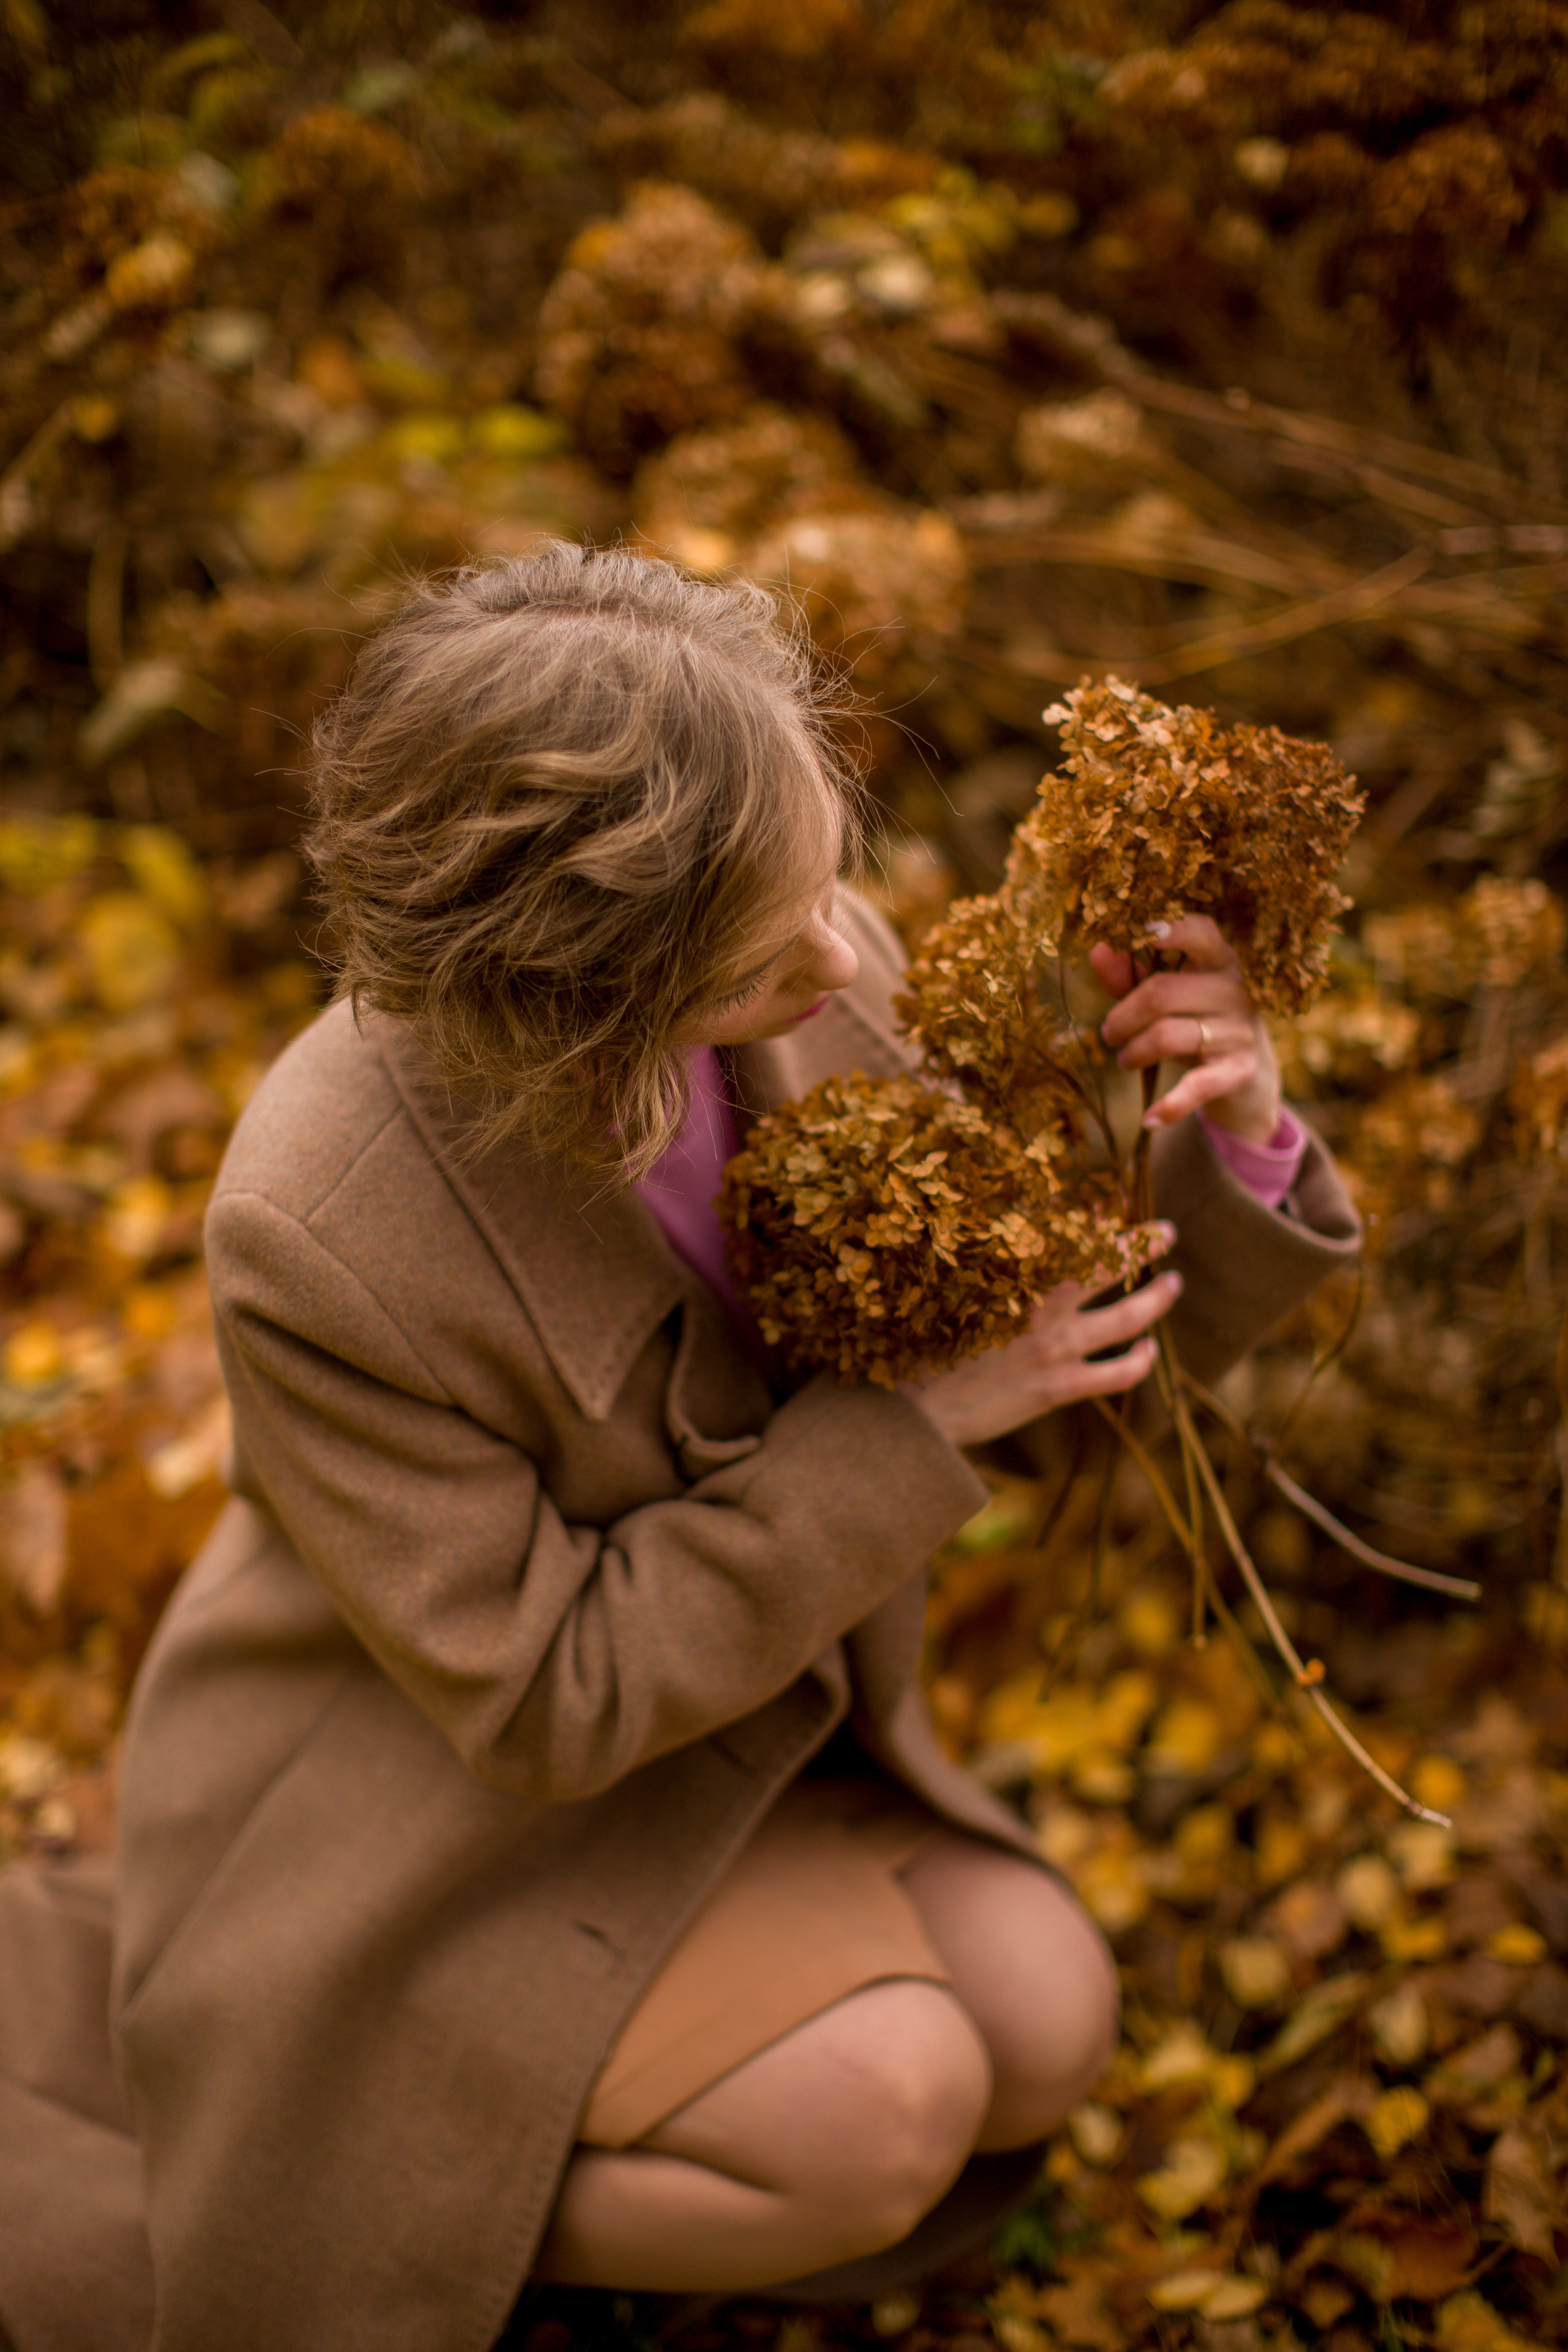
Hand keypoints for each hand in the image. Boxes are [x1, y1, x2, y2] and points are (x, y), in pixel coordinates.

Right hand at [900, 1240, 1181, 1450]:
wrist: (918, 1411)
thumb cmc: (925, 1346)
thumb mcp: (954, 1293)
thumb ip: (988, 1264)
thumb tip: (1012, 1230)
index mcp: (1016, 1277)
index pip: (1071, 1236)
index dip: (1099, 1219)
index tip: (1116, 1204)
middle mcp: (1044, 1307)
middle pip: (1110, 1266)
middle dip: (1143, 1245)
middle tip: (1166, 1232)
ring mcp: (1057, 1348)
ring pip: (1129, 1317)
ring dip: (1157, 1298)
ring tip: (1174, 1283)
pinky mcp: (1060, 1386)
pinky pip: (1118, 1374)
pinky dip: (1141, 1360)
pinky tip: (1150, 1350)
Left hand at [1091, 914, 1282, 1144]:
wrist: (1247, 1074)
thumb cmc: (1196, 1019)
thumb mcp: (1167, 995)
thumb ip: (1132, 974)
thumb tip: (1098, 949)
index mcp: (1217, 959)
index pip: (1200, 932)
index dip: (1172, 929)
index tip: (1144, 930)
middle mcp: (1234, 989)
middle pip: (1161, 992)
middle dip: (1122, 1017)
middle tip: (1109, 1034)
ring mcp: (1240, 1030)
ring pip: (1167, 1036)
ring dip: (1132, 1053)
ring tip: (1123, 1059)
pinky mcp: (1240, 1070)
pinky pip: (1197, 1086)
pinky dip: (1169, 1105)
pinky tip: (1149, 1119)